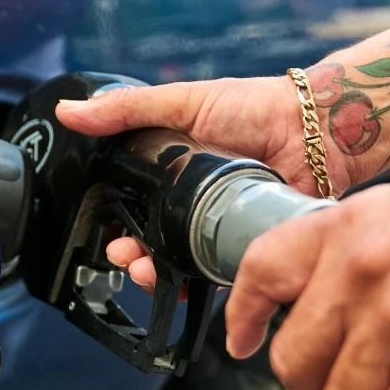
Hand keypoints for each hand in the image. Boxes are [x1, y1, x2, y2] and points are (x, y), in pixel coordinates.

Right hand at [55, 76, 356, 289]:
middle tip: (122, 256)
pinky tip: (184, 288)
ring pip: (176, 263)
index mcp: (172, 170)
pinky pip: (215, 276)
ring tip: (147, 272)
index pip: (129, 205)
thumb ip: (126, 110)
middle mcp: (192, 201)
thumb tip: (70, 110)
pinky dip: (196, 288)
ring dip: (156, 274)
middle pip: (149, 240)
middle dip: (129, 255)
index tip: (102, 233)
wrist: (319, 129)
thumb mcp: (183, 102)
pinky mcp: (244, 246)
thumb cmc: (257, 107)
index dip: (112, 222)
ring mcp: (217, 226)